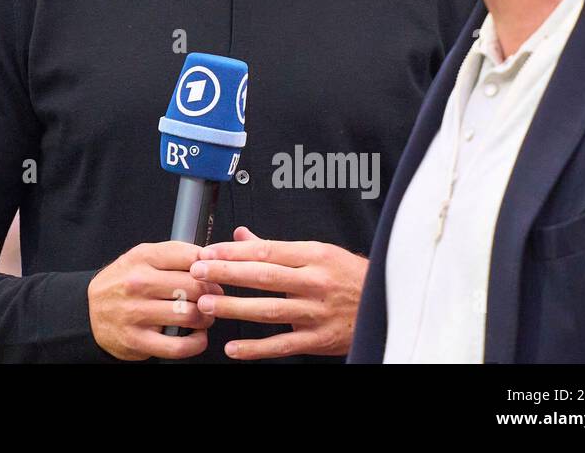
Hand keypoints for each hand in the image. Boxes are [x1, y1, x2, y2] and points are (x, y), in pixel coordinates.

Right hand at [88, 241, 224, 360]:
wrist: (88, 312)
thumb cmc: (122, 284)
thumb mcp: (140, 258)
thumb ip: (172, 255)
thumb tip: (209, 257)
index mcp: (142, 258)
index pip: (188, 257)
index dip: (210, 266)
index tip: (214, 274)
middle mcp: (137, 283)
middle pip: (193, 286)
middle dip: (212, 293)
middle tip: (214, 297)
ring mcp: (136, 313)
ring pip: (189, 315)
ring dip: (206, 318)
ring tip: (205, 317)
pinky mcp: (137, 340)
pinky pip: (178, 346)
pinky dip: (196, 343)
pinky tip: (196, 337)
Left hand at [190, 226, 367, 359]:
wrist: (386, 303)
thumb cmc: (349, 275)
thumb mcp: (317, 252)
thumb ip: (276, 246)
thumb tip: (241, 235)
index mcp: (313, 255)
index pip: (267, 251)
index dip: (234, 251)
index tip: (208, 251)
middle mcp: (314, 282)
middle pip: (264, 276)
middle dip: (227, 273)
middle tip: (198, 272)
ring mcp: (316, 312)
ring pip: (269, 310)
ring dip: (235, 308)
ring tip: (207, 305)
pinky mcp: (319, 339)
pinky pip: (283, 344)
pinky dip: (257, 349)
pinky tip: (234, 348)